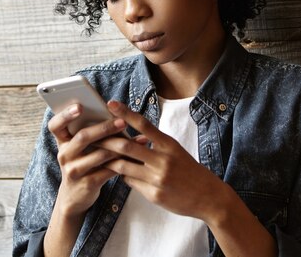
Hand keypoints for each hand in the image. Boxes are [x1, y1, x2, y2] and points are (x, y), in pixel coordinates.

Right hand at [48, 104, 128, 216]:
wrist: (74, 198)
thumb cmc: (81, 164)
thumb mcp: (79, 149)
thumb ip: (90, 133)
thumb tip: (115, 112)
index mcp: (62, 142)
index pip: (55, 125)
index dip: (65, 115)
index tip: (80, 106)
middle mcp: (64, 155)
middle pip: (82, 137)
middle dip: (104, 128)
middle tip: (122, 122)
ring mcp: (74, 170)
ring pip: (99, 154)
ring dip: (120, 146)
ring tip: (137, 139)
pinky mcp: (87, 184)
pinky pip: (108, 170)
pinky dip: (124, 162)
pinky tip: (136, 157)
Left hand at [95, 100, 226, 220]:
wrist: (208, 197)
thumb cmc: (190, 170)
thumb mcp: (176, 151)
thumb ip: (155, 144)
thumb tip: (130, 140)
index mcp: (169, 144)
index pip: (143, 124)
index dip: (125, 112)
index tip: (110, 103)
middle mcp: (163, 160)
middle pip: (127, 146)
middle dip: (107, 140)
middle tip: (92, 135)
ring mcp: (157, 178)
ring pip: (123, 166)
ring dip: (109, 160)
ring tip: (98, 154)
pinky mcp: (154, 194)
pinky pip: (130, 182)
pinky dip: (123, 176)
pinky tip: (118, 173)